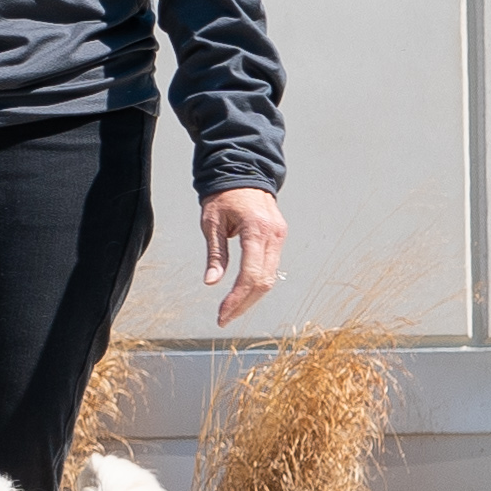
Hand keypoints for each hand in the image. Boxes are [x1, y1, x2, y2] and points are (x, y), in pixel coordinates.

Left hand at [200, 190, 287, 326]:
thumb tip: (211, 282)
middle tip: (224, 318)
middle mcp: (273, 236)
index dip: (237, 299)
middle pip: (264, 281)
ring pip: (270, 278)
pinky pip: (271, 267)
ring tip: (231, 310)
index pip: (250, 274)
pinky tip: (242, 293)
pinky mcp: (279, 238)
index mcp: (256, 230)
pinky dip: (257, 283)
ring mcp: (279, 237)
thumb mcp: (212, 222)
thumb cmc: (223, 195)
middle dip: (244, 303)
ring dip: (251, 297)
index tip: (222, 314)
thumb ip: (215, 254)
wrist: (244, 172)